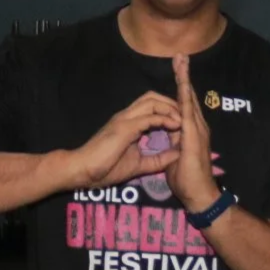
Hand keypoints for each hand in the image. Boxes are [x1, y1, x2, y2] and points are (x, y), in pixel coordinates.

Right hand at [67, 92, 181, 188]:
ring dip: (170, 107)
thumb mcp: (138, 165)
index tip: (184, 120)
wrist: (83, 172)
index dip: (169, 109)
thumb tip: (176, 156)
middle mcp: (127, 116)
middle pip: (152, 96)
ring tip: (183, 119)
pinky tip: (175, 125)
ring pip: (151, 101)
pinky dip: (164, 118)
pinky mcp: (124, 127)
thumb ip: (156, 159)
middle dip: (171, 102)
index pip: (152, 106)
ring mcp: (124, 119)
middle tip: (186, 114)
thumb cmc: (105, 169)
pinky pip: (148, 117)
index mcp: (129, 122)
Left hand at [166, 54, 221, 212]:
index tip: (177, 69)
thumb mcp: (174, 158)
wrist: (198, 195)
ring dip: (185, 79)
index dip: (180, 86)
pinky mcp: (193, 135)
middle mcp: (197, 126)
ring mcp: (197, 129)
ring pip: (189, 98)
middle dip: (184, 75)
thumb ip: (171, 145)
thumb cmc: (186, 180)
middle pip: (188, 95)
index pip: (183, 103)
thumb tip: (167, 140)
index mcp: (190, 130)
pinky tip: (182, 82)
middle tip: (181, 55)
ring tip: (181, 61)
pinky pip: (187, 110)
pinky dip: (184, 94)